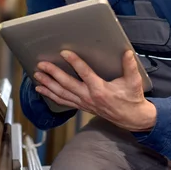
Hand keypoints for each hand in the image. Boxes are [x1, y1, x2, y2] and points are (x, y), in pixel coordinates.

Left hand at [33, 50, 156, 131]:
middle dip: (53, 73)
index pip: (84, 73)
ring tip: (36, 75)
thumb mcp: (133, 81)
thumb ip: (130, 66)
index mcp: (100, 89)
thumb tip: (126, 51)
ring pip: (61, 94)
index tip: (64, 52)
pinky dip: (50, 95)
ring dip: (48, 84)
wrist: (130, 118)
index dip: (74, 62)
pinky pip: (62, 101)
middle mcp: (88, 97)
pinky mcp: (81, 106)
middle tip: (42, 64)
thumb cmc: (131, 98)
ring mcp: (83, 103)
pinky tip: (40, 89)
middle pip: (67, 84)